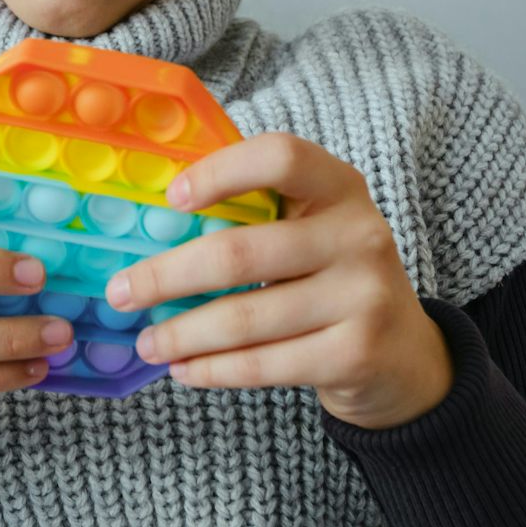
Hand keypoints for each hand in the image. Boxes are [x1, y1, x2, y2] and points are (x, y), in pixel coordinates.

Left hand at [102, 132, 455, 429]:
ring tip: (147, 342)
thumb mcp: (312, 228)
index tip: (171, 199)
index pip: (280, 157)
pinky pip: (264, 364)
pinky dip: (214, 369)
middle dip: (166, 276)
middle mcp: (359, 234)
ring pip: (246, 319)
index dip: (221, 172)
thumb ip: (255, 212)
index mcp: (340, 187)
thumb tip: (152, 216)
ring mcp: (363, 297)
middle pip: (241, 253)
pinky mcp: (355, 354)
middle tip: (121, 292)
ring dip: (182, 333)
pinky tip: (185, 368)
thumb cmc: (333, 276)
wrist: (404, 354)